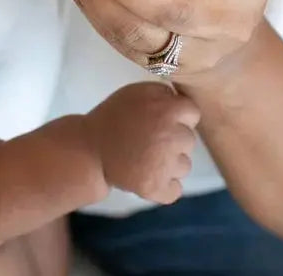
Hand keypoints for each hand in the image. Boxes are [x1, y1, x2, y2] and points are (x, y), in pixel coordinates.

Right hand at [84, 82, 198, 202]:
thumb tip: (181, 101)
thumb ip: (163, 93)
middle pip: (189, 140)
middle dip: (173, 139)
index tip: (163, 121)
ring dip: (170, 163)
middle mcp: (171, 137)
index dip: (179, 116)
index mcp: (167, 110)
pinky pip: (175, 189)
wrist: (89, 147)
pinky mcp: (156, 187)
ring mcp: (165, 165)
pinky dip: (164, 186)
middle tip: (150, 139)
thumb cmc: (114, 116)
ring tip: (146, 157)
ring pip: (184, 165)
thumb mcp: (137, 92)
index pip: (192, 113)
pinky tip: (148, 175)